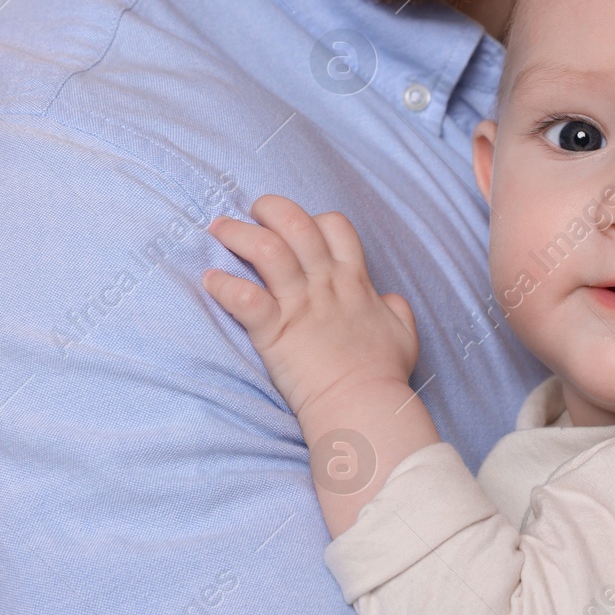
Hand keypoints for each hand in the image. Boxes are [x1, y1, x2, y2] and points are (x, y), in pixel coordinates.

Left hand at [202, 195, 418, 416]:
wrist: (363, 406)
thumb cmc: (382, 374)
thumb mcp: (403, 334)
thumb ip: (397, 310)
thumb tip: (390, 299)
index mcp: (353, 281)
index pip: (335, 226)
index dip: (313, 218)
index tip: (295, 229)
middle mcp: (325, 284)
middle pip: (296, 223)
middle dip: (269, 209)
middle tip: (250, 213)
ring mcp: (299, 305)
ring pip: (267, 249)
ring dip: (239, 233)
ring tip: (219, 230)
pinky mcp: (275, 331)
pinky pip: (244, 297)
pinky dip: (223, 285)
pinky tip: (211, 281)